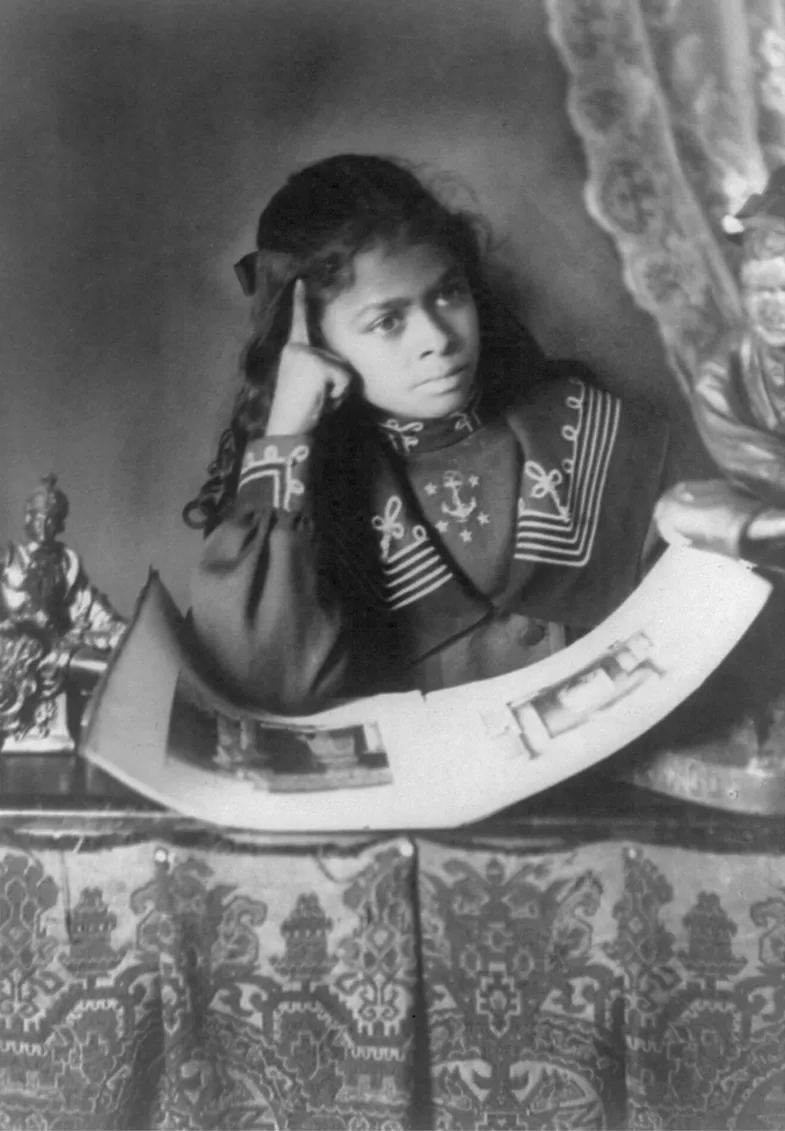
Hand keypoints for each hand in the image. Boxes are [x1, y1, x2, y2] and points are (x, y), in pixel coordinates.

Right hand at [265, 280, 352, 434]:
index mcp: (293, 350)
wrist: (287, 428)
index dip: (300, 302)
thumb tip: (346, 371)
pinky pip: (345, 379)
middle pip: (339, 359)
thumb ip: (323, 369)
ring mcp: (307, 354)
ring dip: (339, 390)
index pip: (299, 322)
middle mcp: (298, 347)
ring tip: (319, 400)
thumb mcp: (310, 383)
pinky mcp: (317, 365)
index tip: (301, 280)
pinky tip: (322, 401)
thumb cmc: (301, 411)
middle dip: (337, 383)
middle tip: (317, 398)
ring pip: (345, 369)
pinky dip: (339, 395)